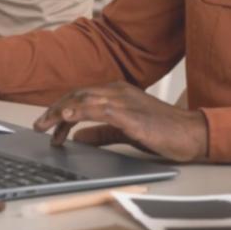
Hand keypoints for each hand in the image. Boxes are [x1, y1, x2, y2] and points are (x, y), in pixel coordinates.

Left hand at [34, 82, 208, 161]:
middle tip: (39, 126)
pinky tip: (68, 117)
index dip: (61, 110)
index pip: (81, 96)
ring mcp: (125, 101)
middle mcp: (119, 92)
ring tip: (44, 124)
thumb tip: (78, 137)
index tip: (49, 127)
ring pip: (85, 99)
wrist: (191, 134)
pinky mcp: (131, 114)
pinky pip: (100, 109)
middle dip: (55, 110)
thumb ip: (101, 133)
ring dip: (61, 111)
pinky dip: (81, 111)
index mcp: (118, 93)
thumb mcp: (125, 132)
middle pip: (78, 95)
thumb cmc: (164, 132)